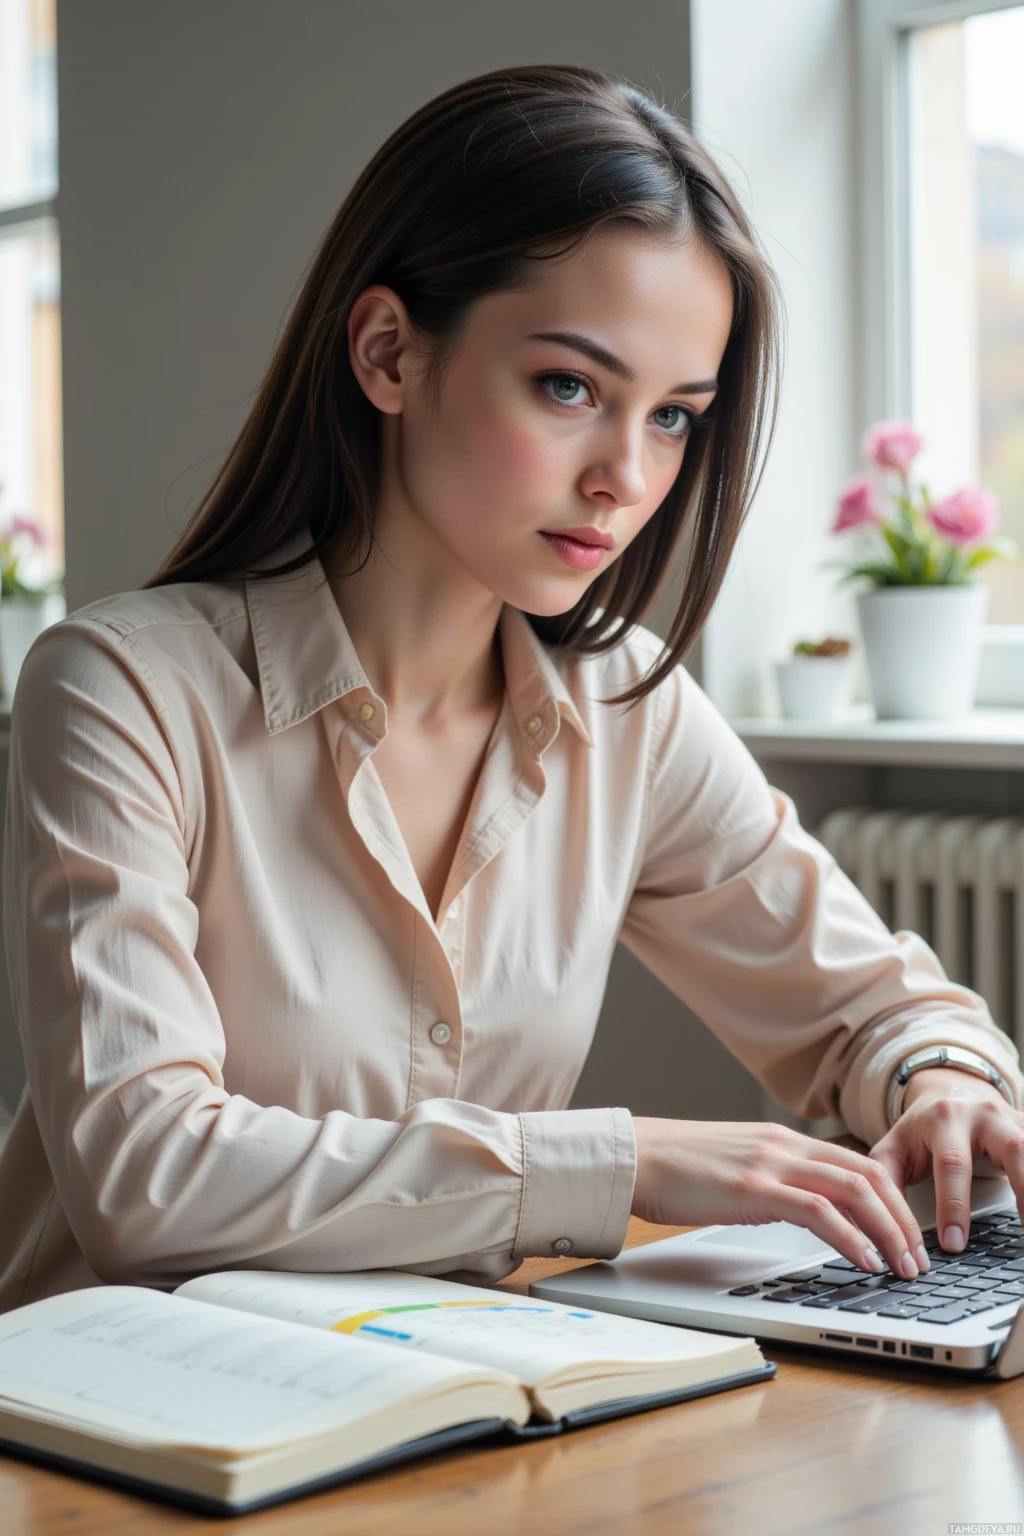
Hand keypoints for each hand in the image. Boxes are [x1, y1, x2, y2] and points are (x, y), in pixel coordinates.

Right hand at [631, 1116, 929, 1278]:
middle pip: (869, 1174)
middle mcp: (784, 1145)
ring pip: (854, 1189)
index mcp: (782, 1140)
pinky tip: (863, 1260)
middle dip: (903, 1218)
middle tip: (917, 1256)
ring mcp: (771, 1163)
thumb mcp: (738, 1167)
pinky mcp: (754, 1188)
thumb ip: (774, 1180)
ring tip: (902, 1265)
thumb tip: (804, 1211)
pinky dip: (850, 1237)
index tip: (907, 1233)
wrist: (633, 1157)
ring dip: (888, 1231)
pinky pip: (818, 1211)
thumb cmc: (675, 1169)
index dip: (894, 1198)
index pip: (859, 1162)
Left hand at [869, 1067, 1023, 1253]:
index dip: (953, 1206)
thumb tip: (882, 1228)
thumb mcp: (893, 1148)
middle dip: (1022, 1190)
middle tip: (1022, 1234)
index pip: (952, 1164)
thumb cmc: (920, 1130)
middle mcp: (983, 1114)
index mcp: (944, 1120)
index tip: (954, 1244)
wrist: (948, 1091)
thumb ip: (886, 1183)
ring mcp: (1010, 1118)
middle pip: (1012, 1148)